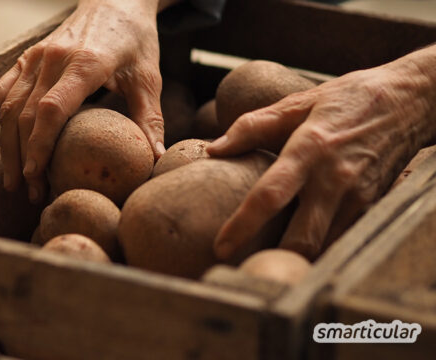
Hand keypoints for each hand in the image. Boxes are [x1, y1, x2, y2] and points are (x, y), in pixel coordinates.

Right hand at [0, 0, 166, 202]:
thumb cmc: (135, 40)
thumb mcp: (148, 78)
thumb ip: (149, 118)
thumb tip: (155, 159)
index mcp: (84, 63)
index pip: (51, 109)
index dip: (39, 144)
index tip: (36, 176)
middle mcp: (53, 59)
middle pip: (25, 114)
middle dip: (24, 158)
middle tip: (29, 193)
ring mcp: (37, 57)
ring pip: (9, 105)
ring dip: (6, 146)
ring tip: (11, 182)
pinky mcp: (29, 57)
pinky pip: (2, 86)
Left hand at [207, 51, 435, 260]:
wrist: (408, 101)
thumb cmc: (343, 101)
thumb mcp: (295, 103)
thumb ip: (249, 127)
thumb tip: (212, 150)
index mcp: (308, 149)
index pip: (270, 196)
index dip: (243, 225)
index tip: (221, 247)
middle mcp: (334, 179)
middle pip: (302, 239)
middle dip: (273, 259)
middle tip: (244, 267)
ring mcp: (358, 196)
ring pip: (324, 247)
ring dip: (297, 259)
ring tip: (268, 262)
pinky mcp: (373, 206)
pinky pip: (342, 239)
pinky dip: (320, 249)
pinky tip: (300, 248)